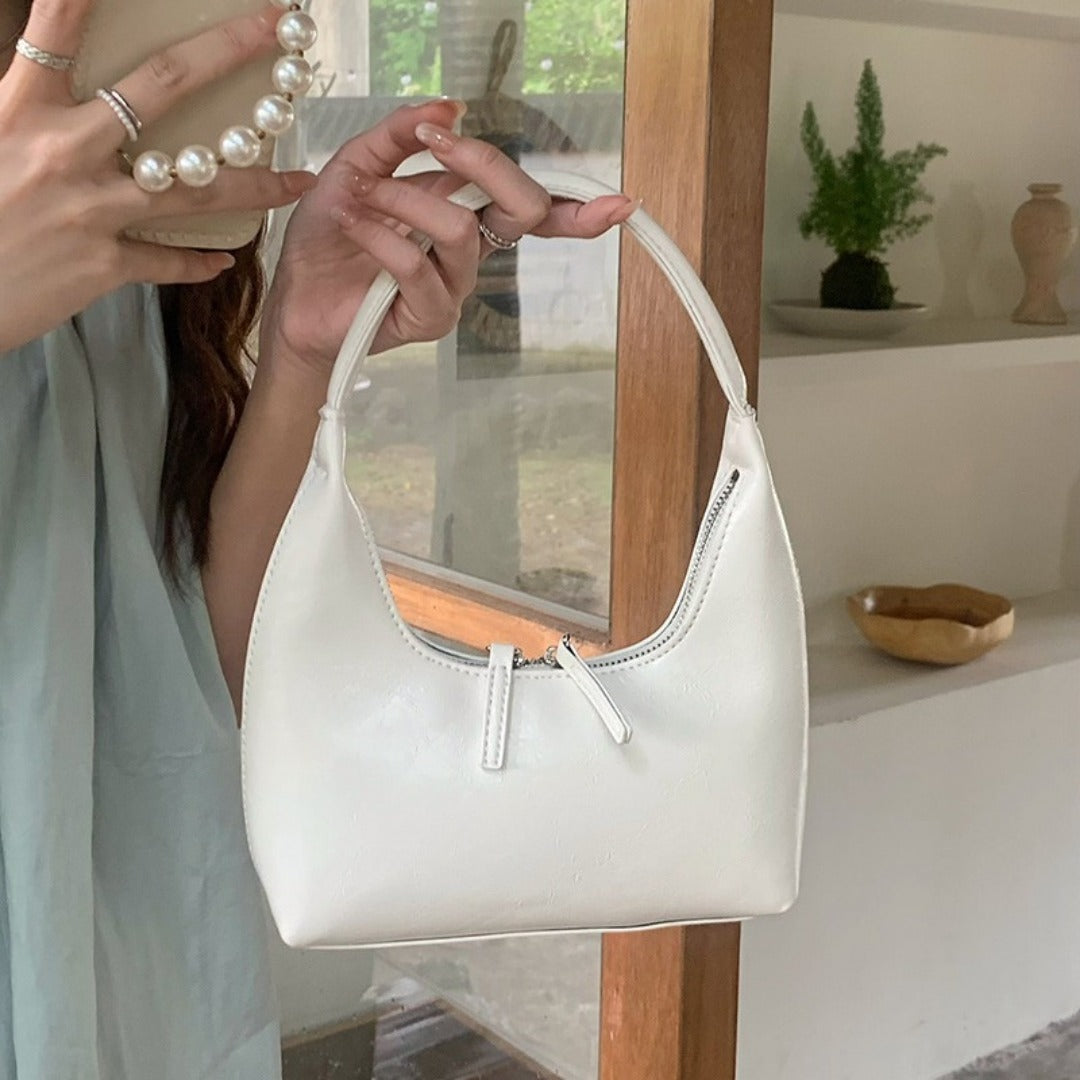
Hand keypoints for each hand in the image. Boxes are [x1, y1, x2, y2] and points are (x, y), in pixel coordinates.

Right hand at [0, 0, 317, 352]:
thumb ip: (27, 108)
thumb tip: (54, 83)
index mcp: (21, 109)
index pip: (59, 28)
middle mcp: (64, 150)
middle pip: (161, 88)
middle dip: (224, 53)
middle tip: (272, 31)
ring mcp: (90, 210)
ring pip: (195, 188)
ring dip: (256, 184)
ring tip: (299, 182)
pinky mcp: (102, 265)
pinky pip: (166, 261)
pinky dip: (197, 263)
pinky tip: (224, 259)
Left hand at [260, 102, 637, 369]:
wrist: (293, 300)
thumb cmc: (328, 241)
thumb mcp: (356, 167)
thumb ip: (399, 135)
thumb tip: (449, 106)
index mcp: (462, 215)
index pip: (533, 211)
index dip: (580, 210)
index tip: (620, 203)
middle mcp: (468, 253)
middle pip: (522, 209)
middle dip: (483, 163)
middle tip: (434, 142)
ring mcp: (453, 289)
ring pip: (461, 229)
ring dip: (406, 198)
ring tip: (362, 199)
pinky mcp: (428, 318)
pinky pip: (417, 267)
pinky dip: (380, 234)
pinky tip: (354, 225)